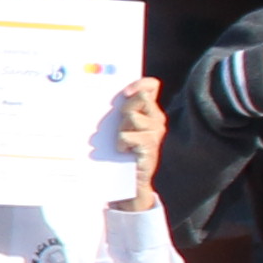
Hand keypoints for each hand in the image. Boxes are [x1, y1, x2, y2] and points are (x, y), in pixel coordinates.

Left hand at [114, 74, 164, 203]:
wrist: (128, 178)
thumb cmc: (120, 150)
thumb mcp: (119, 125)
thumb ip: (119, 109)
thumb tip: (106, 93)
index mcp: (149, 110)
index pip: (151, 86)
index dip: (140, 84)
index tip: (125, 92)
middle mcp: (157, 118)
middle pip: (140, 98)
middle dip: (125, 109)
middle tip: (120, 127)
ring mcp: (156, 132)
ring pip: (131, 117)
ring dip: (120, 129)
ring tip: (122, 143)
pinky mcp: (150, 145)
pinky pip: (127, 135)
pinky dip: (121, 143)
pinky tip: (124, 151)